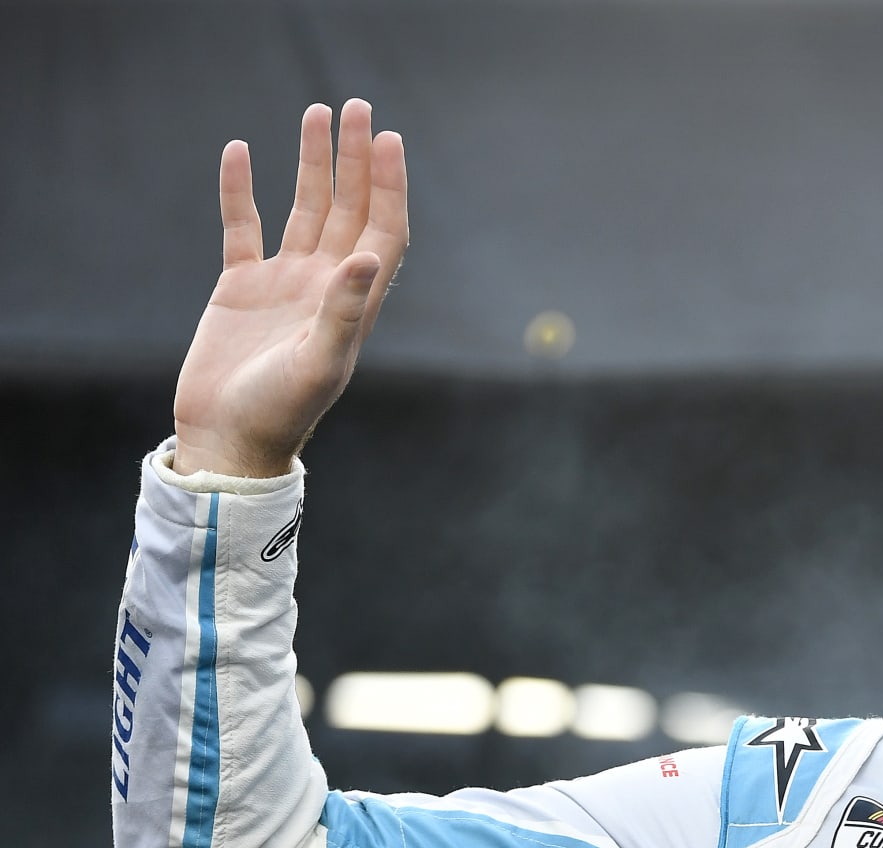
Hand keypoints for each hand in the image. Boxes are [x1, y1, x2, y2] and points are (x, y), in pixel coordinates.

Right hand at [171, 100, 407, 476]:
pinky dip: (240, 191)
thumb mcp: (319, 364)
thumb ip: (345, 311)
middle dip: (356, 159)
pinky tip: (239, 152)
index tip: (390, 140)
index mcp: (354, 301)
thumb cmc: (280, 412)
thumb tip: (369, 256)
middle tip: (359, 108)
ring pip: (304, 209)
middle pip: (349, 207)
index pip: (383, 229)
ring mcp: (285, 283)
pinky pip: (243, 227)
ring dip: (312, 164)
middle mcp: (326, 285)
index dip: (390, 186)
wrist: (228, 441)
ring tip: (317, 113)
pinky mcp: (241, 287)